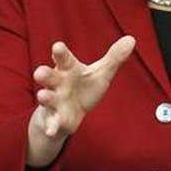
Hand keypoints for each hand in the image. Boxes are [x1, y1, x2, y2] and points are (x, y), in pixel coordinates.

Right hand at [28, 36, 135, 167]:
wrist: (70, 111)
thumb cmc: (83, 86)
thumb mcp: (100, 73)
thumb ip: (114, 57)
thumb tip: (131, 39)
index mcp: (68, 69)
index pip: (64, 58)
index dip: (60, 52)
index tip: (58, 47)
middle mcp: (58, 83)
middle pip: (49, 76)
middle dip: (44, 74)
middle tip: (40, 72)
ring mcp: (55, 101)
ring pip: (47, 97)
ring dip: (45, 97)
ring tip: (43, 96)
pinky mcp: (56, 118)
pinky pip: (52, 122)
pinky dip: (51, 126)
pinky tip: (51, 130)